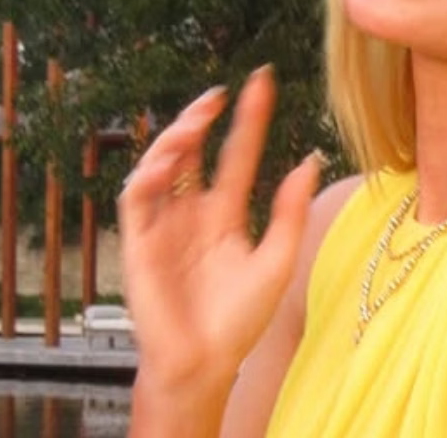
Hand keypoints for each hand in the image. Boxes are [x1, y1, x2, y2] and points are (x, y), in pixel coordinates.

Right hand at [118, 65, 319, 399]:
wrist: (206, 363)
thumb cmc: (240, 321)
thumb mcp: (278, 259)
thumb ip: (290, 211)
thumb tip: (310, 159)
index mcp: (226, 214)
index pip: (236, 154)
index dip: (248, 120)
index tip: (261, 83)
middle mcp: (192, 212)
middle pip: (193, 151)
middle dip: (202, 117)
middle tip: (220, 93)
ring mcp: (164, 225)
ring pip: (160, 165)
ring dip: (173, 139)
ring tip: (197, 121)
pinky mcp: (139, 243)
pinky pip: (135, 200)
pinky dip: (146, 176)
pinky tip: (166, 163)